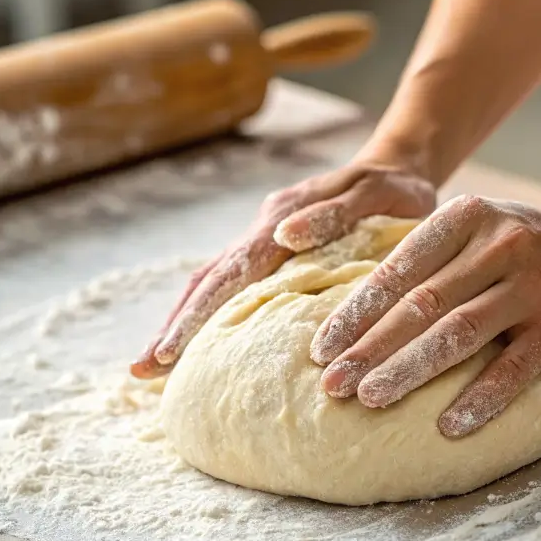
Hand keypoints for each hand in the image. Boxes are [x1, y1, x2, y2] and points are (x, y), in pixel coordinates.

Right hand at [129, 160, 435, 378]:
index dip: (198, 313)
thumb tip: (283, 234)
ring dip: (184, 322)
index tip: (170, 352)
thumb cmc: (393, 188)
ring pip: (215, 284)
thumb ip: (333, 213)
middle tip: (141, 371)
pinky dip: (212, 314)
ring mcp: (267, 244)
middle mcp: (265, 232)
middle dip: (175, 326)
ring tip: (152, 368)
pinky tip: (200, 347)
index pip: (230, 272)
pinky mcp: (277, 256)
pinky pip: (237, 287)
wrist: (399, 169)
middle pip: (209, 282)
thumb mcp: (375, 193)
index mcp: (282, 218)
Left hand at [309, 195, 540, 436]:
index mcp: (467, 218)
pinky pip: (513, 368)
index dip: (356, 311)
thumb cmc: (531, 248)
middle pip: (422, 304)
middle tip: (331, 384)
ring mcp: (531, 285)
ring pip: (459, 334)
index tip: (321, 347)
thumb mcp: (483, 229)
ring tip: (370, 400)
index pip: (399, 268)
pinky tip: (447, 426)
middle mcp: (498, 246)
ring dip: (409, 370)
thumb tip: (359, 311)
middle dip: (370, 348)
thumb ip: (434, 257)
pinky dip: (480, 399)